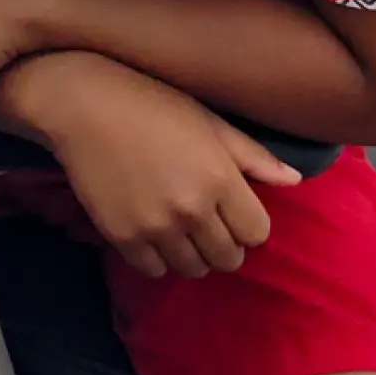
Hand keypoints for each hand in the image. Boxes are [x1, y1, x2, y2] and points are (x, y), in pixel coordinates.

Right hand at [12, 51, 307, 278]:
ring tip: (180, 234)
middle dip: (224, 245)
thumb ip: (253, 157)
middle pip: (228, 258)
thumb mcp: (211, 123)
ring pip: (192, 268)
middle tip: (207, 226)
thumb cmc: (152, 104)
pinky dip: (158, 259)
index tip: (232, 213)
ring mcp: (155, 226)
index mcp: (222, 180)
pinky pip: (153, 269)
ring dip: (192, 255)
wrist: (82, 105)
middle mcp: (193, 210)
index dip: (248, 226)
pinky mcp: (121, 235)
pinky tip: (153, 238)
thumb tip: (293, 181)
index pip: (257, 233)